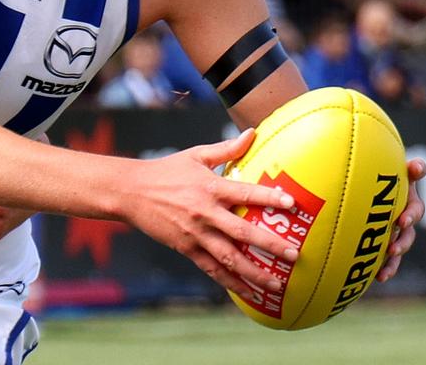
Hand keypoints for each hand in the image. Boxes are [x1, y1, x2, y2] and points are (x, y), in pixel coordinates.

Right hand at [120, 129, 300, 297]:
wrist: (130, 192)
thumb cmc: (166, 170)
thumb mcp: (195, 155)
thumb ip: (227, 149)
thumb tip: (253, 133)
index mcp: (210, 187)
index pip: (246, 193)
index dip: (269, 198)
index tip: (292, 204)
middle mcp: (205, 213)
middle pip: (243, 233)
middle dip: (271, 245)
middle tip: (295, 255)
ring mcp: (195, 233)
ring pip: (230, 258)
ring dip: (255, 272)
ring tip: (277, 282)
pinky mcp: (186, 248)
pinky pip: (212, 268)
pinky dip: (231, 282)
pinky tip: (249, 292)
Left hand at [376, 157, 425, 281]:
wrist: (370, 186)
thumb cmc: (385, 176)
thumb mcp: (396, 171)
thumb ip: (409, 169)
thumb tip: (417, 166)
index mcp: (409, 203)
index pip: (415, 210)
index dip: (411, 215)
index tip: (402, 221)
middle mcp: (404, 221)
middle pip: (408, 235)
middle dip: (402, 243)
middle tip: (392, 248)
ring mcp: (394, 234)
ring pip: (397, 251)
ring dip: (393, 262)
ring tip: (384, 272)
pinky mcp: (382, 244)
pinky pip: (386, 259)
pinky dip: (383, 268)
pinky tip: (377, 278)